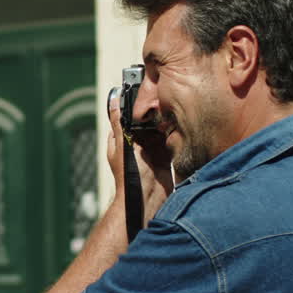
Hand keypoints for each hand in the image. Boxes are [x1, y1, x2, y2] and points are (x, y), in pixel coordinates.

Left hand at [105, 95, 172, 220]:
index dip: (133, 106)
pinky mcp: (164, 156)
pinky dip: (174, 133)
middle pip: (144, 121)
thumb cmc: (130, 176)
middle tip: (163, 99)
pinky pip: (170, 140)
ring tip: (172, 110)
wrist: (148, 200)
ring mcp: (150, 150)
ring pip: (158, 129)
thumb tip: (114, 101)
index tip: (143, 92)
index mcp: (121, 141)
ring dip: (164, 122)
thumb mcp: (124, 145)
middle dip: (152, 113)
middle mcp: (135, 144)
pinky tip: (179, 125)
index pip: (125, 117)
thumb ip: (120, 123)